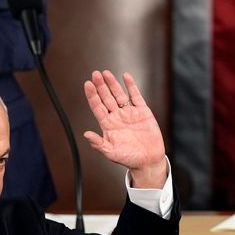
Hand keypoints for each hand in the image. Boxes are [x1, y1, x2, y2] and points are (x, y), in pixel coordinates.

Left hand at [82, 70, 166, 188]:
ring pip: (119, 95)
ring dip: (112, 84)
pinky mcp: (143, 112)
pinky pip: (136, 96)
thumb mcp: (111, 153)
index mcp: (108, 125)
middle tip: (95, 74)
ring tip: (106, 73)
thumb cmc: (129, 159)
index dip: (92, 95)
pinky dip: (131, 86)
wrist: (148, 161)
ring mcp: (129, 113)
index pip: (97, 107)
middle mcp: (117, 117)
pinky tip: (126, 77)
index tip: (87, 84)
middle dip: (100, 86)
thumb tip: (86, 134)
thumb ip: (99, 144)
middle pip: (106, 98)